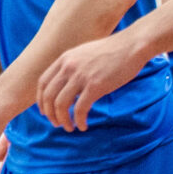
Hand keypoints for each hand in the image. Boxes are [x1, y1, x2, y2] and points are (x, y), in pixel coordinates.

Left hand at [36, 30, 155, 131]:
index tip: (45, 111)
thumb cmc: (112, 51)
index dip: (41, 100)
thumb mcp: (84, 53)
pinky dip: (79, 120)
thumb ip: (73, 66)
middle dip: (50, 114)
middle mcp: (68, 67)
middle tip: (57, 123)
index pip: (42, 83)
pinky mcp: (95, 85)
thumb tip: (66, 85)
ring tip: (69, 127)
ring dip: (63, 120)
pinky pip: (80, 109)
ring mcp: (81, 76)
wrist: (132, 45)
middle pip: (48, 96)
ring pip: (61, 105)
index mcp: (64, 59)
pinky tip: (83, 125)